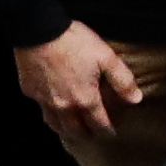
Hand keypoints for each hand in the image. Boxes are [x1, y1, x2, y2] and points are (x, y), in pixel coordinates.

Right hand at [17, 23, 144, 134]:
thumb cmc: (73, 42)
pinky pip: (41, 108)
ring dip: (65, 130)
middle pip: (75, 131)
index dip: (107, 131)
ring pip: (55, 124)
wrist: (38, 30)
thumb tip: (136, 99)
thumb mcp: (106, 57)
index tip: (110, 133)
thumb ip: (122, 80)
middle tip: (91, 135)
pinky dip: (48, 113)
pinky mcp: (30, 90)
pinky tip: (51, 107)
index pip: (98, 124)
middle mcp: (64, 105)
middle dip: (85, 135)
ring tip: (71, 130)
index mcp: (85, 98)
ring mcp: (44, 100)